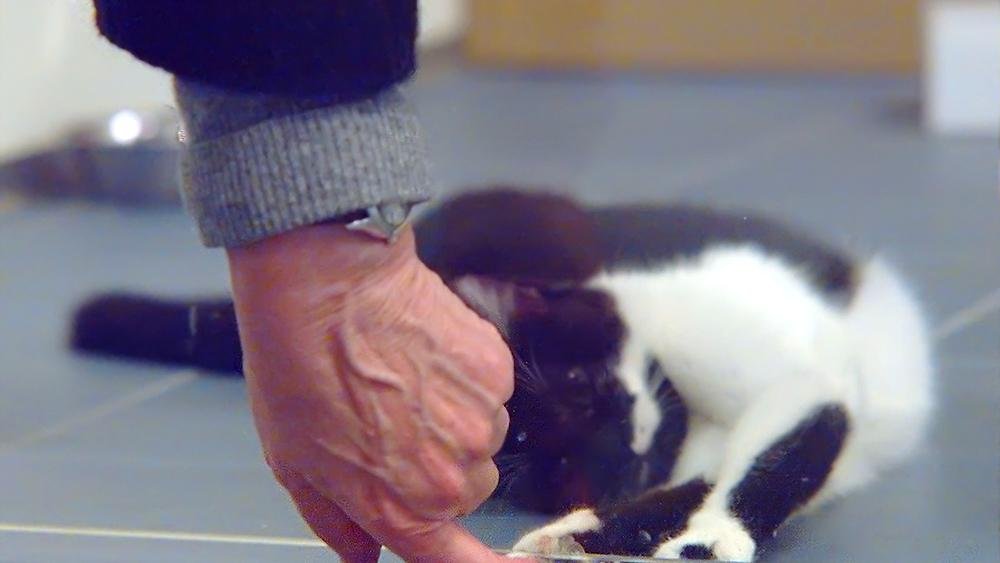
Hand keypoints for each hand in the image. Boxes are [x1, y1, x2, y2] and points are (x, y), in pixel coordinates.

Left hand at [227, 223, 521, 561]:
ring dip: (455, 417)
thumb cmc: (299, 363)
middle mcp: (449, 472)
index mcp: (399, 505)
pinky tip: (423, 353)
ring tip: (404, 378)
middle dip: (439, 466)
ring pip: (484, 436)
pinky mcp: (496, 370)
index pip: (463, 561)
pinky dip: (466, 377)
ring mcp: (480, 419)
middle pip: (470, 488)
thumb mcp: (295, 462)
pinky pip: (493, 390)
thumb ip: (338, 522)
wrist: (322, 280)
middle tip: (394, 422)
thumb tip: (364, 553)